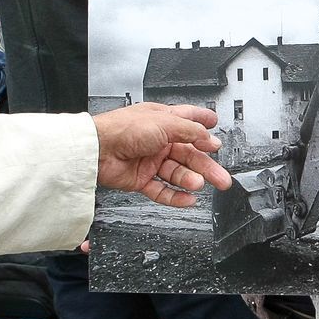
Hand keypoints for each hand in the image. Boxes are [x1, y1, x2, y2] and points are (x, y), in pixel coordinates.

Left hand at [92, 102, 232, 204]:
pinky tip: (187, 198)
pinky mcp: (141, 179)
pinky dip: (175, 196)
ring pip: (177, 173)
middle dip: (206, 165)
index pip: (187, 120)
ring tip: (199, 184)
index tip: (215, 124)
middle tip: (221, 176)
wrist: (98, 150)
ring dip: (190, 180)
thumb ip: (190, 131)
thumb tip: (208, 137)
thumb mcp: (164, 122)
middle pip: (188, 154)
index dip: (202, 122)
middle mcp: (157, 140)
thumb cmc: (123, 129)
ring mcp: (149, 160)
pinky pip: (162, 190)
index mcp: (162, 121)